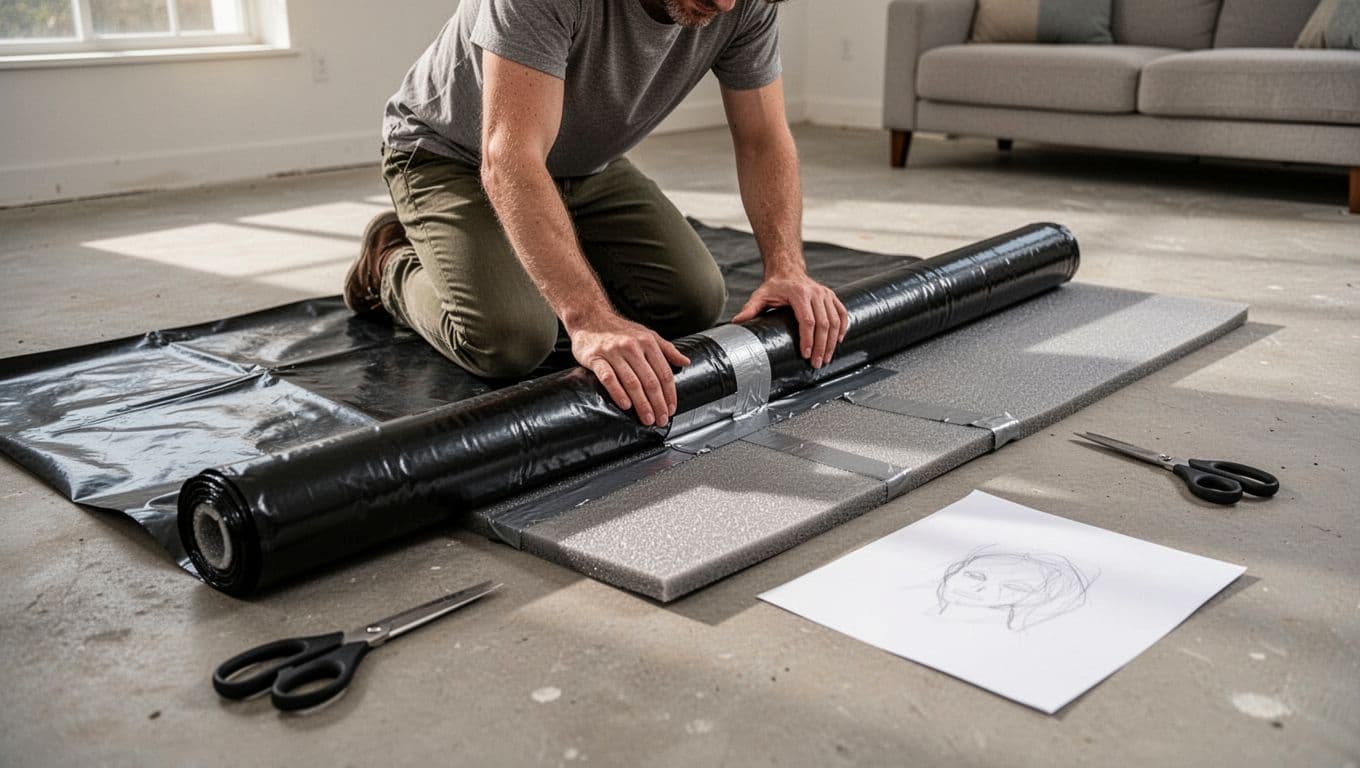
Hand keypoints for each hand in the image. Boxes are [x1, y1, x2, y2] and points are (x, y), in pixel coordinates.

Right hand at [570, 313, 690, 426]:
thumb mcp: (647, 334)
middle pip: (650, 380)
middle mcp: (632, 346)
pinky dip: (617, 392)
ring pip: (632, 381)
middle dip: (658, 403)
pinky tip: (625, 405)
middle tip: (661, 420)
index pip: (663, 372)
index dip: (670, 393)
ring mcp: (613, 352)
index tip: (671, 409)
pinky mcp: (596, 358)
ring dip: (641, 403)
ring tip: (647, 418)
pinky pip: (608, 377)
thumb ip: (667, 349)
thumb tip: (686, 361)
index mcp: (647, 342)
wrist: (590, 317)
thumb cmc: (620, 330)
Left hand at [731, 271, 848, 368]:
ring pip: (835, 321)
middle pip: (824, 324)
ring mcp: (826, 294)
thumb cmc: (774, 286)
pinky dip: (843, 328)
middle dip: (821, 346)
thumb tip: (737, 322)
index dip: (808, 339)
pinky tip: (839, 341)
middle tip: (817, 363)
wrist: (788, 270)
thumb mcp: (760, 295)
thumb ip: (750, 309)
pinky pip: (842, 313)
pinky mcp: (832, 296)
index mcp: (799, 293)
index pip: (807, 320)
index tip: (805, 355)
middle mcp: (816, 293)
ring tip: (826, 357)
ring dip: (833, 342)